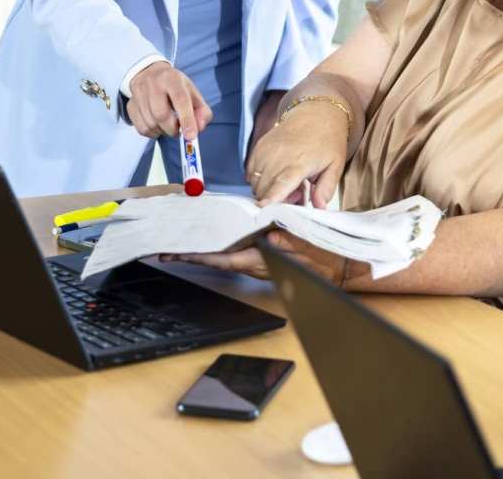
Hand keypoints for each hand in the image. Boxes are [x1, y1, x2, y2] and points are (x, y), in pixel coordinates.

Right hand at [126, 62, 212, 139]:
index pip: (180, 100)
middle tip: (178, 130)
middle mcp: (153, 84)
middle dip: (172, 129)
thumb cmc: (174, 86)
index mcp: (172, 79)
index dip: (187, 119)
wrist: (148, 73)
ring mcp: (139, 94)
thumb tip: (199, 128)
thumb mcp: (192, 93)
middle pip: (161, 114)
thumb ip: (202, 111)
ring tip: (167, 125)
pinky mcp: (130, 105)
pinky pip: (141, 128)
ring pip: (150, 124)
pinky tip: (157, 126)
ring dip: (162, 131)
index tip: (191, 136)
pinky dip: (152, 133)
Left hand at [162, 230, 346, 285]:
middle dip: (191, 254)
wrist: (337, 265)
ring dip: (202, 251)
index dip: (199, 256)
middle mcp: (254, 262)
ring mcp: (257, 261)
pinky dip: (218, 246)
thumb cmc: (323, 256)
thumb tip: (270, 240)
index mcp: (262, 260)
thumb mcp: (309, 246)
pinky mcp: (260, 256)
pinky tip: (209, 238)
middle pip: (217, 258)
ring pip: (223, 256)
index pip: (224, 259)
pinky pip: (234, 251)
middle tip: (165, 249)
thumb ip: (289, 242)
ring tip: (179, 242)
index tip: (177, 253)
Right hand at [245, 100, 347, 206]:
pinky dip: (259, 179)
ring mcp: (266, 150)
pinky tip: (276, 174)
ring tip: (288, 181)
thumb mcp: (335, 165)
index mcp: (300, 162)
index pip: (282, 183)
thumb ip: (326, 189)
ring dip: (267, 190)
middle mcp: (280, 156)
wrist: (316, 113)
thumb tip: (319, 208)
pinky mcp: (259, 147)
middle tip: (298, 192)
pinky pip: (250, 172)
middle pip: (265, 188)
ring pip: (255, 182)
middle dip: (276, 200)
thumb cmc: (327, 140)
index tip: (264, 208)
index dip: (272, 197)